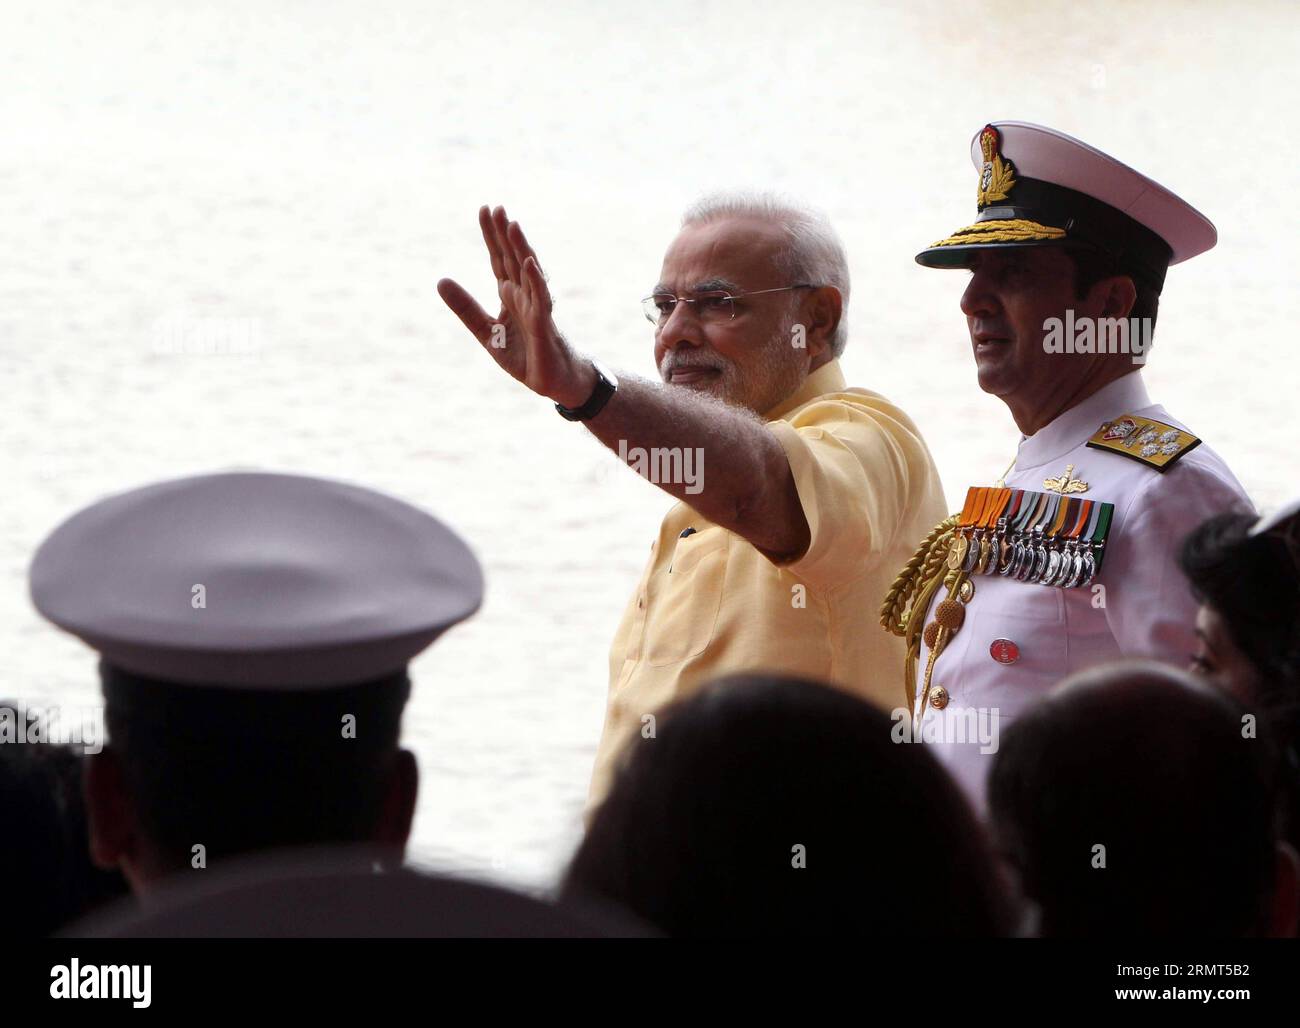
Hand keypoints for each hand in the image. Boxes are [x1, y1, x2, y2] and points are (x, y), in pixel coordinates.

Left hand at [437, 206, 594, 407]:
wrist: (552, 381)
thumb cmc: (525, 355)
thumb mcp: (486, 332)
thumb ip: (465, 307)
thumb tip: (440, 280)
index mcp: (510, 295)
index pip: (498, 259)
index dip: (491, 236)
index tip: (485, 210)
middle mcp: (524, 295)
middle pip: (513, 258)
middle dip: (504, 234)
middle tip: (496, 207)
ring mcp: (536, 307)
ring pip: (528, 272)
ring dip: (521, 248)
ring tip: (512, 225)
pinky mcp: (544, 324)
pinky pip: (541, 298)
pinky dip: (535, 280)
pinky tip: (529, 262)